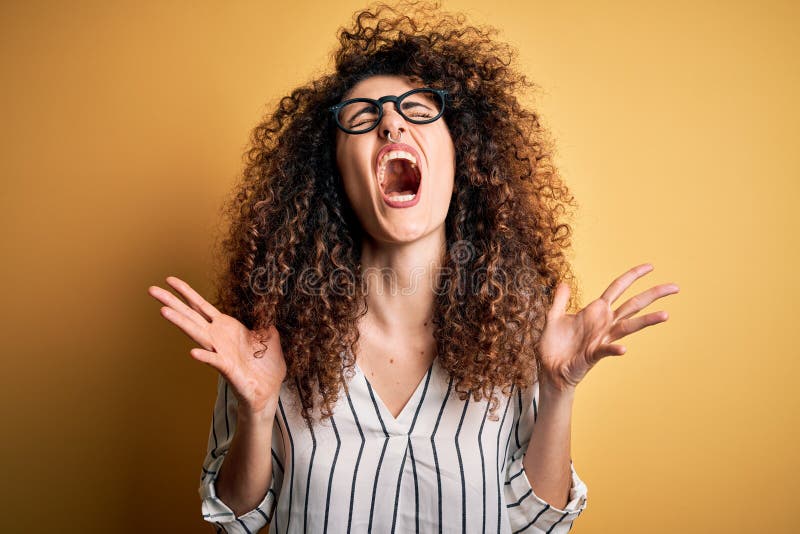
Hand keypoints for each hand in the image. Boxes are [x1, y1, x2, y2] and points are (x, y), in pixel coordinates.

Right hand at [147, 276, 286, 415]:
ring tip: (163, 311)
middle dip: (172, 302)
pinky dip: (204, 356)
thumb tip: (268, 307)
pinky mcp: (227, 368)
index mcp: (226, 326)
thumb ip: (265, 321)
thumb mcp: (270, 336)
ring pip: (196, 334)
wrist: (269, 390)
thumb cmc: (267, 365)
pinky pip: (213, 361)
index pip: (201, 305)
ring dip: (180, 322)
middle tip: (152, 290)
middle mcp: (218, 337)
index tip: (169, 279)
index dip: (186, 292)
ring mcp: (220, 352)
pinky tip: (192, 352)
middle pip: (190, 315)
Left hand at [536, 263, 678, 390]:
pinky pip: (607, 350)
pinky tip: (623, 349)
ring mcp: (602, 338)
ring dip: (647, 321)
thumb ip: (560, 300)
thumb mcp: (553, 317)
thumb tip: (564, 282)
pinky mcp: (594, 354)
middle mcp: (603, 323)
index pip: (618, 288)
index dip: (632, 276)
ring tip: (666, 315)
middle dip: (653, 294)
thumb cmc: (553, 345)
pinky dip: (615, 349)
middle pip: (633, 304)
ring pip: (629, 326)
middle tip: (675, 287)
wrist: (549, 369)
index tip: (650, 267)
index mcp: (595, 311)